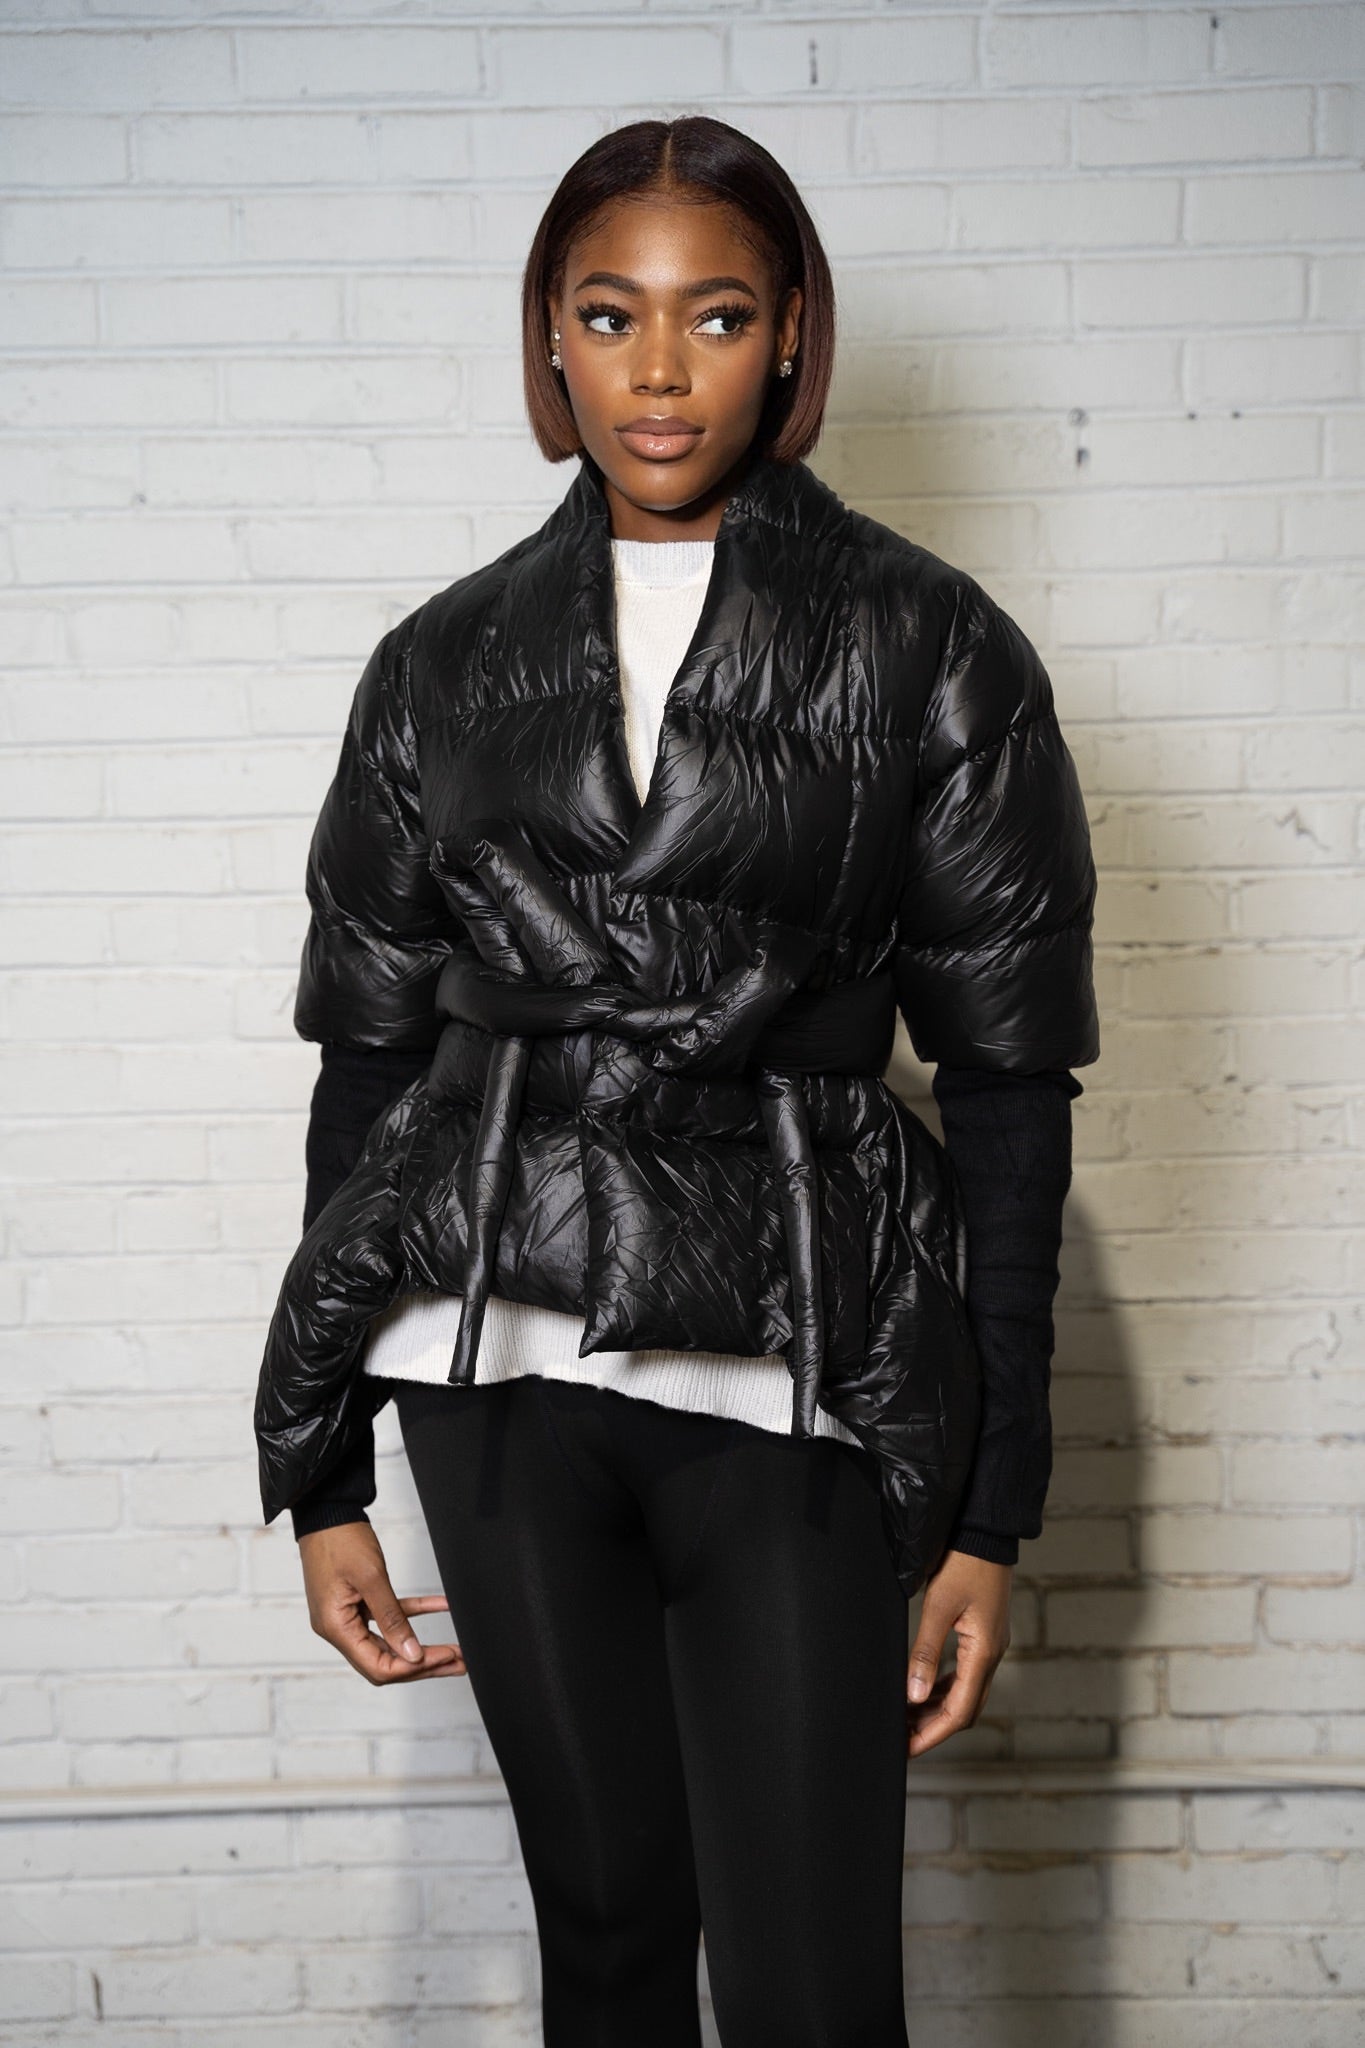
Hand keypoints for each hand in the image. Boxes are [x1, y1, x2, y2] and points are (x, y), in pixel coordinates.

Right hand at [299, 1521, 466, 1685]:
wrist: (327, 1512)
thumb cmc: (339, 1540)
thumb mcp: (371, 1578)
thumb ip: (392, 1618)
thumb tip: (412, 1654)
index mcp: (336, 1628)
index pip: (377, 1666)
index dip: (412, 1666)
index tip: (443, 1656)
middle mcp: (340, 1628)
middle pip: (385, 1661)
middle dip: (423, 1664)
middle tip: (458, 1662)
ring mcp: (349, 1616)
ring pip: (390, 1643)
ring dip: (422, 1646)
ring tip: (454, 1649)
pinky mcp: (358, 1602)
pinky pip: (390, 1615)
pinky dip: (415, 1612)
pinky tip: (440, 1606)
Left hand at [906, 1548, 1011, 1758]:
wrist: (985, 1532)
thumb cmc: (964, 1563)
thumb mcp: (939, 1606)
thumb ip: (926, 1652)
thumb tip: (913, 1695)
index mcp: (984, 1653)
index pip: (959, 1712)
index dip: (932, 1735)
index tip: (907, 1748)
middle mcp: (992, 1654)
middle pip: (965, 1709)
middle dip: (934, 1728)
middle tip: (902, 1737)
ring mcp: (990, 1645)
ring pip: (966, 1693)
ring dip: (938, 1709)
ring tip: (907, 1717)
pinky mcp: (984, 1635)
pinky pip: (967, 1674)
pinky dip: (945, 1688)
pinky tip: (925, 1688)